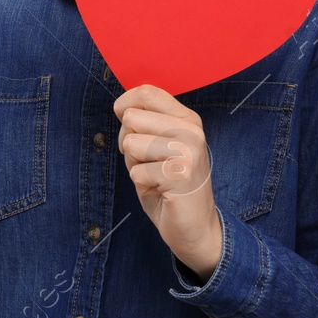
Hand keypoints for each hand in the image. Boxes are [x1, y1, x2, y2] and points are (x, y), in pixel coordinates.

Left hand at [113, 84, 221, 279]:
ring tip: (156, 176)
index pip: (147, 92)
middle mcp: (191, 130)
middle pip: (132, 118)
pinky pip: (136, 172)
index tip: (126, 125)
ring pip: (131, 144)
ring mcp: (188, 151)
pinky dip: (142, 185)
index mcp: (187, 118)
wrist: (196, 226)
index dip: (124, 105)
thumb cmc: (170, 185)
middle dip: (128, 143)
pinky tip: (161, 191)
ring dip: (135, 166)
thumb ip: (147, 124)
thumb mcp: (161, 146)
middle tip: (148, 162)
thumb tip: (122, 107)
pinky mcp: (180, 174)